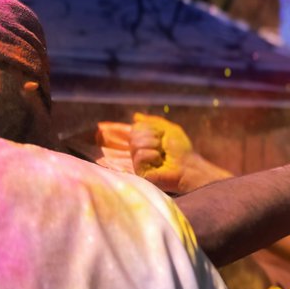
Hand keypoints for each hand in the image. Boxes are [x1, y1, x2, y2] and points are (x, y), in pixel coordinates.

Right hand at [100, 113, 232, 192]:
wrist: (189, 166)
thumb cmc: (181, 150)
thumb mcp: (169, 130)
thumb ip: (153, 122)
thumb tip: (136, 116)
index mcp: (143, 141)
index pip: (128, 131)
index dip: (115, 128)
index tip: (100, 125)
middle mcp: (136, 151)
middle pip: (134, 133)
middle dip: (152, 135)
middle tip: (161, 144)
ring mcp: (136, 162)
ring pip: (136, 143)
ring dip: (154, 145)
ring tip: (161, 154)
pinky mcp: (138, 172)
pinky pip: (140, 154)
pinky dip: (153, 155)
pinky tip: (159, 161)